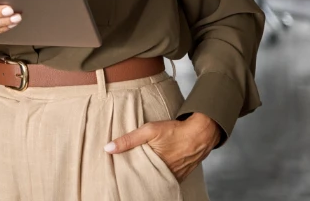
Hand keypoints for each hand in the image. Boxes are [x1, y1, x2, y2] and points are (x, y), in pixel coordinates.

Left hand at [104, 112, 220, 181]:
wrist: (201, 133)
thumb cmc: (175, 130)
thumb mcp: (149, 131)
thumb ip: (129, 140)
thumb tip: (108, 148)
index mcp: (156, 166)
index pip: (135, 175)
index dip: (127, 172)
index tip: (118, 170)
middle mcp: (166, 174)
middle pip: (146, 178)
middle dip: (137, 175)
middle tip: (127, 170)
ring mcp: (174, 176)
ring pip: (156, 178)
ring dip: (148, 174)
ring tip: (139, 169)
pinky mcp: (181, 175)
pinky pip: (166, 178)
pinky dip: (159, 174)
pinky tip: (153, 168)